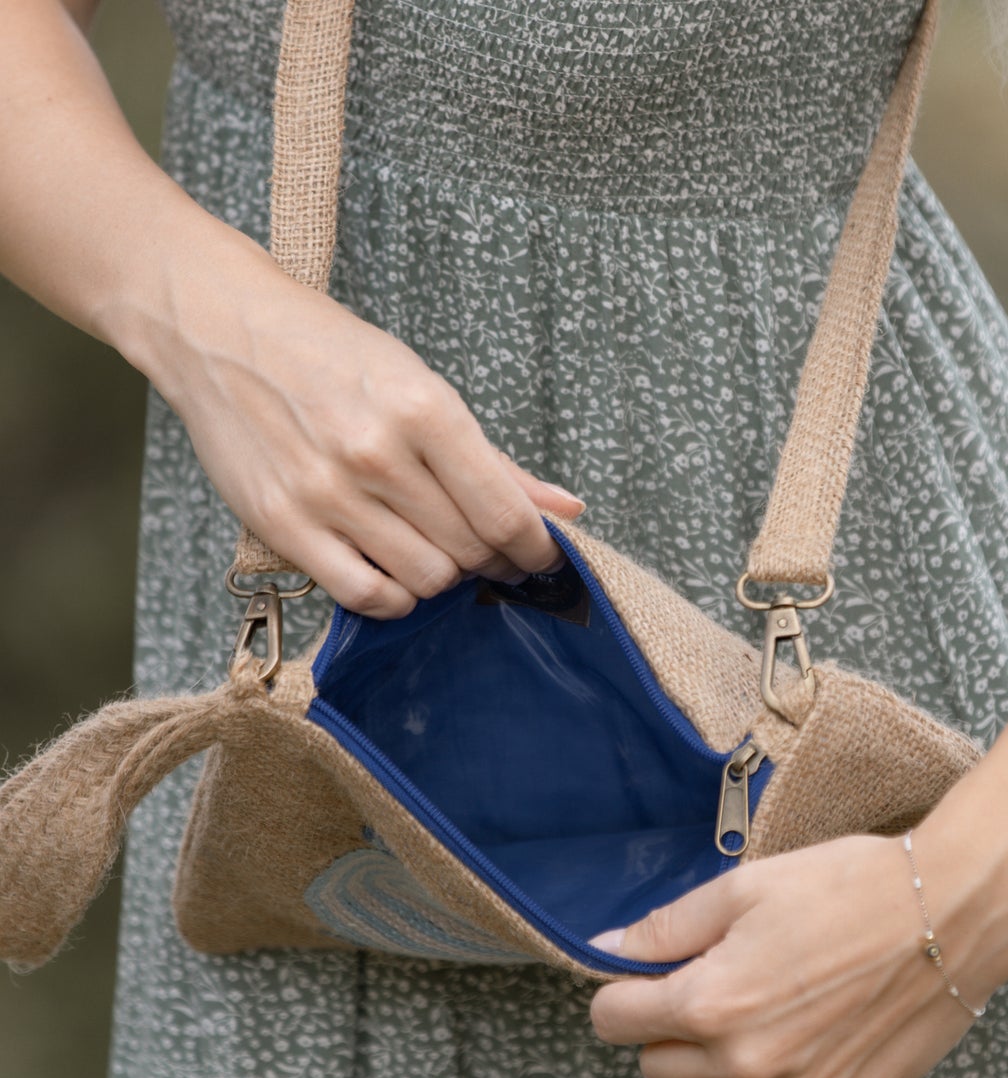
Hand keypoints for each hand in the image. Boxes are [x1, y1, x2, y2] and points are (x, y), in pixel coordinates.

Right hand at [144, 250, 586, 617]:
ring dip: (443, 577)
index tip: (539, 557)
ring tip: (433, 549)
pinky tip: (394, 572)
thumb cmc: (330, 354)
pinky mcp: (284, 525)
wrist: (218, 328)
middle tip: (486, 551)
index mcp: (423, 410)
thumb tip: (567, 510)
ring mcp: (327, 493)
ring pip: (425, 580)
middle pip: (469, 551)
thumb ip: (496, 461)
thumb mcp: (422, 387)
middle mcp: (376, 454)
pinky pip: (364, 596)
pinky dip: (394, 598)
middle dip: (492, 561)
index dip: (535, 550)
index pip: (505, 514)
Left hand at [588, 827, 1007, 1077]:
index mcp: (711, 1003)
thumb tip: (608, 949)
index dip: (622, 991)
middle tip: (711, 982)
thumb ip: (667, 929)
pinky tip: (791, 1052)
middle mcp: (747, 1063)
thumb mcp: (746, 888)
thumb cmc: (849, 888)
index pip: (614, 1021)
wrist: (953, 911)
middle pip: (656, 1068)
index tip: (647, 974)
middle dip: (666, 1026)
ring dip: (712, 1068)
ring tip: (756, 1015)